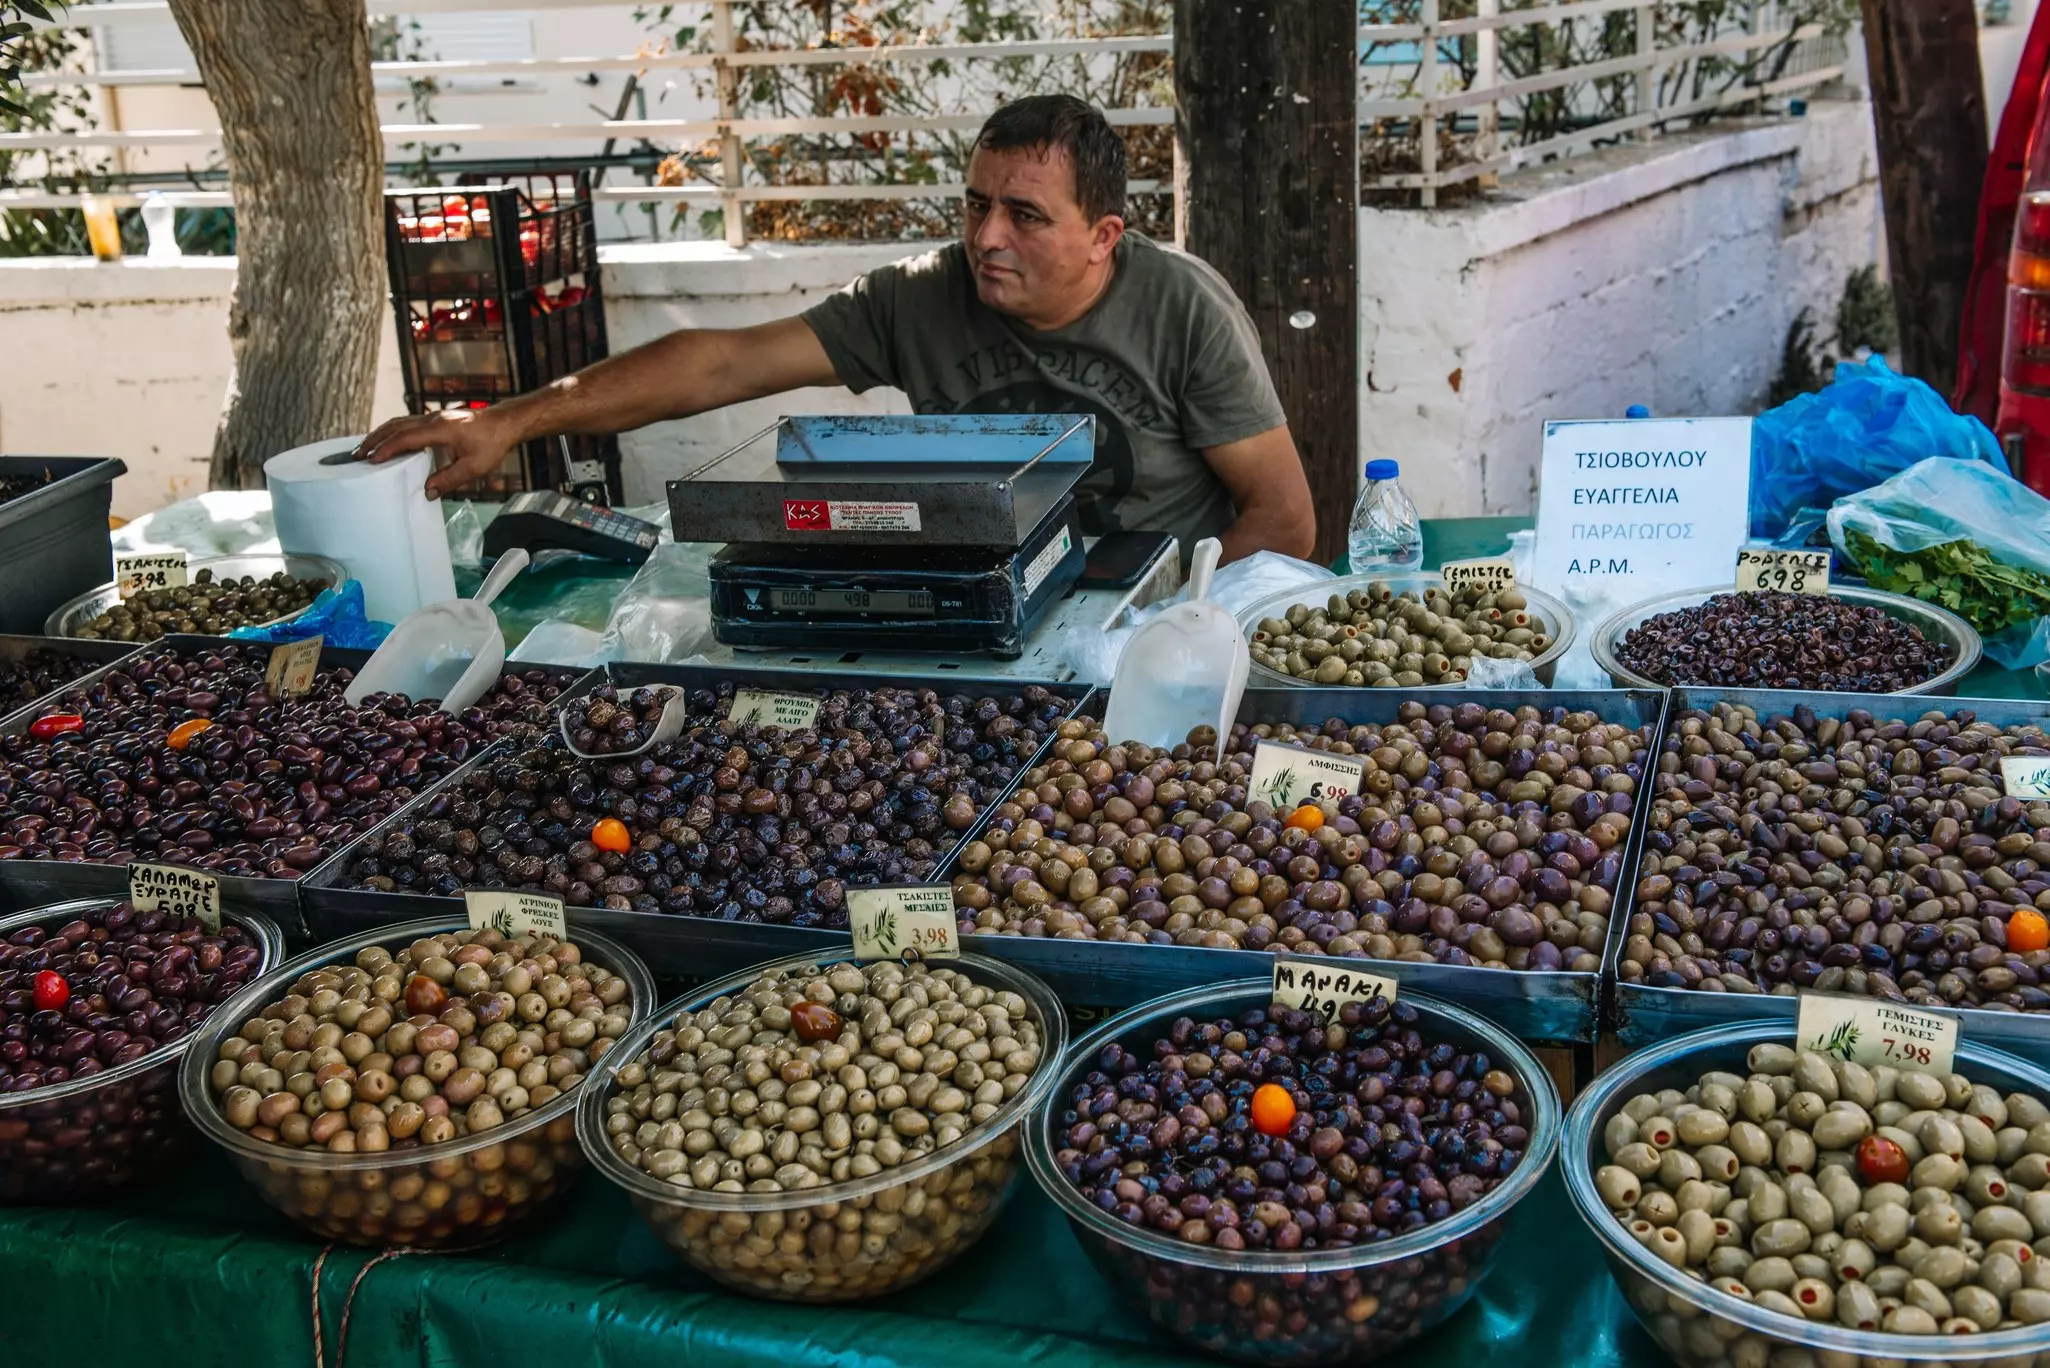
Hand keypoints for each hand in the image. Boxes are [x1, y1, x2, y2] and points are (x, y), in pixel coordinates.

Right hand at [354, 407, 516, 499]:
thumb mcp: (474, 467)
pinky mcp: (436, 420)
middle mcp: (433, 420)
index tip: (371, 461)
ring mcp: (433, 418)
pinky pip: (408, 423)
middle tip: (356, 455)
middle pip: (395, 426)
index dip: (386, 449)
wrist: (504, 423)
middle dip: (374, 440)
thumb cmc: (492, 443)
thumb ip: (450, 479)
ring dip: (381, 435)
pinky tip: (387, 442)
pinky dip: (393, 432)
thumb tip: (427, 491)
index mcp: (440, 429)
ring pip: (399, 422)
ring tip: (365, 449)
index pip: (405, 438)